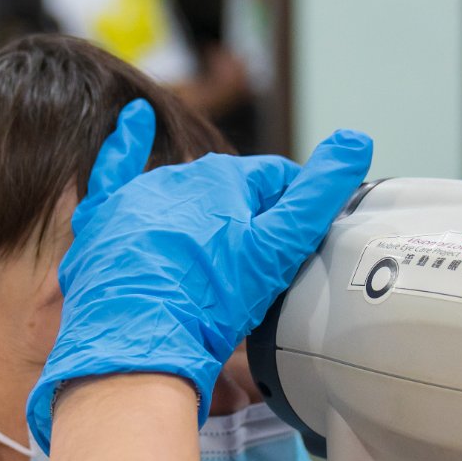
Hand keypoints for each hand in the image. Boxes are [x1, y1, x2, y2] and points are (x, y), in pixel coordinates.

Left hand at [25, 98, 371, 448]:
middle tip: (255, 263)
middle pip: (229, 189)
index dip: (295, 205)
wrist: (141, 341)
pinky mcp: (105, 220)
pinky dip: (124, 144)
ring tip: (211, 255)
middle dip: (247, 214)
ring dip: (200, 211)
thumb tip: (356, 139)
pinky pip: (113, 170)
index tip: (302, 237)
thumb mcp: (278, 249)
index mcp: (225, 178)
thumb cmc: (213, 299)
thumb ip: (317, 197)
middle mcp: (180, 176)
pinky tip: (132, 119)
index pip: (275, 179)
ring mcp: (137, 197)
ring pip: (181, 192)